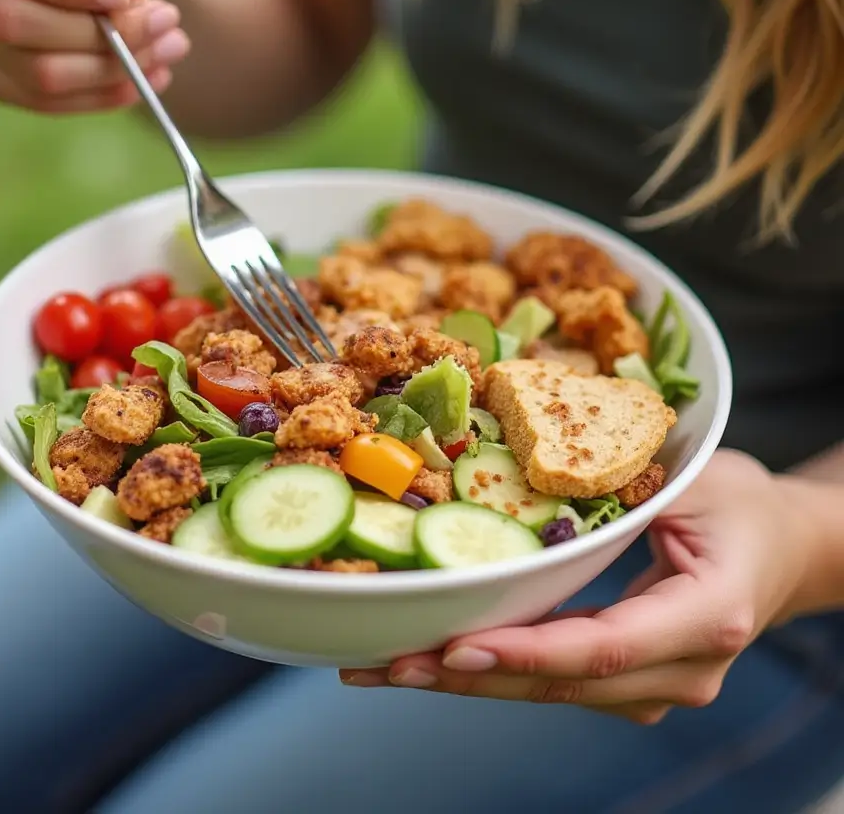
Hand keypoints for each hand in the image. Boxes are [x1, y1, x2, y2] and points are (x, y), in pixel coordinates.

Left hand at [342, 451, 811, 723]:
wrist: (784, 549)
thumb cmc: (742, 506)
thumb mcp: (694, 478)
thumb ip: (620, 488)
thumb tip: (518, 476)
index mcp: (708, 615)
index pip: (606, 645)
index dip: (528, 652)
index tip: (456, 648)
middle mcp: (683, 669)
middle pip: (563, 684)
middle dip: (468, 676)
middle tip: (385, 664)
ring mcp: (657, 686)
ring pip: (550, 692)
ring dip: (468, 680)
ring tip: (385, 665)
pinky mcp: (629, 683)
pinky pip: (555, 681)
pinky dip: (494, 669)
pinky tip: (434, 656)